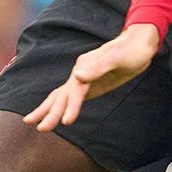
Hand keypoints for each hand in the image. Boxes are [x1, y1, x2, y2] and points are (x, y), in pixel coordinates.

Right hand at [24, 25, 160, 131]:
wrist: (140, 42)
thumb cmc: (132, 49)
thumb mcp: (118, 57)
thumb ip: (98, 67)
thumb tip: (76, 75)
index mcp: (85, 66)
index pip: (74, 89)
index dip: (70, 105)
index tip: (66, 122)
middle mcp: (80, 72)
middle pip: (62, 94)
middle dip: (50, 111)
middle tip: (39, 129)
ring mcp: (83, 77)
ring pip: (61, 95)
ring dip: (48, 109)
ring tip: (31, 122)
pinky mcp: (90, 83)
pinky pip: (70, 97)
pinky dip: (60, 105)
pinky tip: (54, 113)